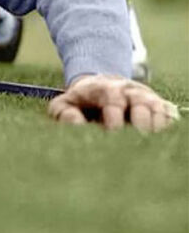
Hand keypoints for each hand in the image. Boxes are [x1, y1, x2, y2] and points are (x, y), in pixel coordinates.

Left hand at [48, 74, 179, 131]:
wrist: (101, 85)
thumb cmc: (81, 102)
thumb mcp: (64, 104)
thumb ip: (63, 114)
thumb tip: (77, 124)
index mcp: (104, 88)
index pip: (112, 97)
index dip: (114, 116)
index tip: (111, 134)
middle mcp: (127, 90)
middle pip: (140, 101)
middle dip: (139, 122)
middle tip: (135, 144)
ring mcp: (145, 97)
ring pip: (156, 108)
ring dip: (154, 127)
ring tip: (147, 147)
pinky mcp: (157, 106)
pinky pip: (168, 114)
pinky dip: (165, 127)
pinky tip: (157, 143)